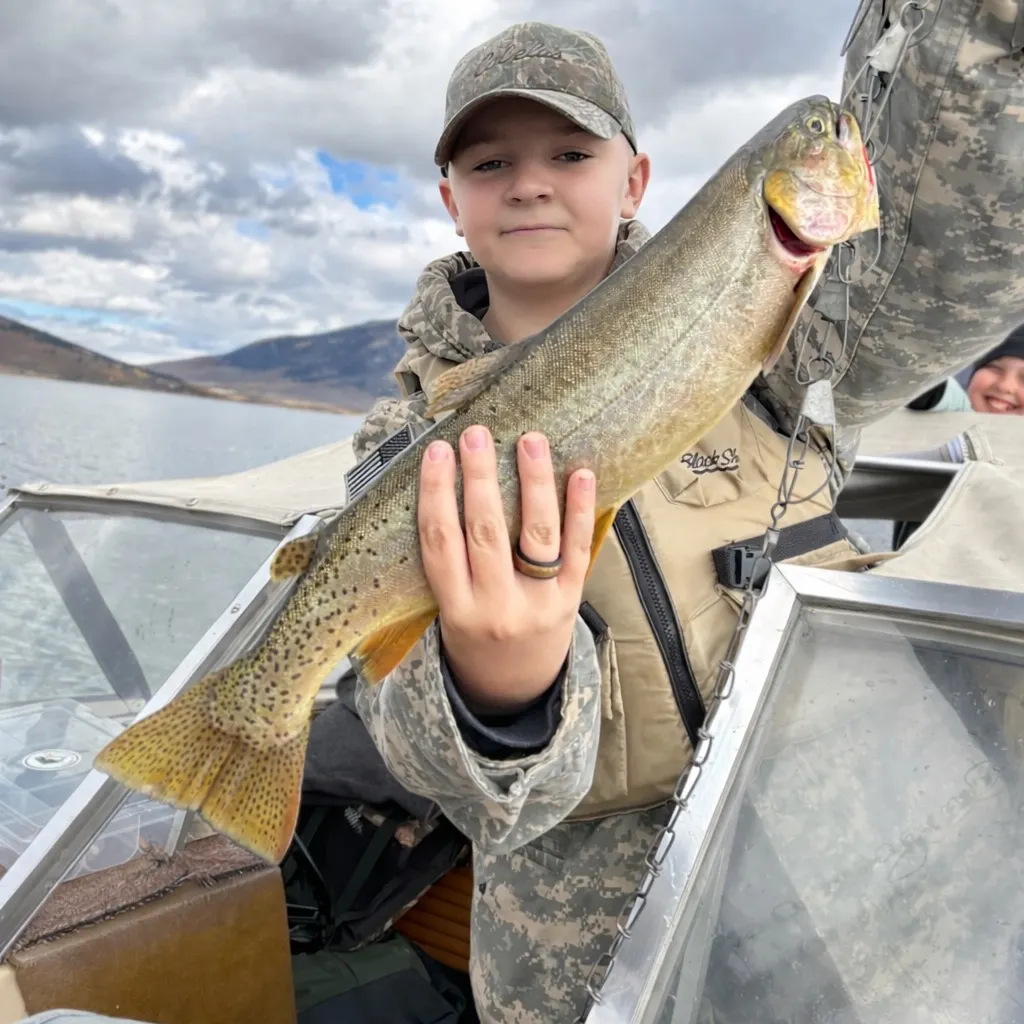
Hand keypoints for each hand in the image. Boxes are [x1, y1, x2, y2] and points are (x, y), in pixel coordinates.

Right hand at [418, 424, 595, 713]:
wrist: (514, 690)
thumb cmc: (472, 637)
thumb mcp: (446, 611)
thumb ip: (446, 563)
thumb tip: (438, 488)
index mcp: (457, 611)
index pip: (440, 544)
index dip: (436, 494)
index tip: (435, 452)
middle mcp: (498, 608)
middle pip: (487, 533)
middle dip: (480, 479)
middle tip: (475, 434)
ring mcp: (539, 604)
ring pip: (536, 536)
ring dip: (534, 484)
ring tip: (530, 440)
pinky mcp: (571, 598)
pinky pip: (578, 550)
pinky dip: (580, 510)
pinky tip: (581, 473)